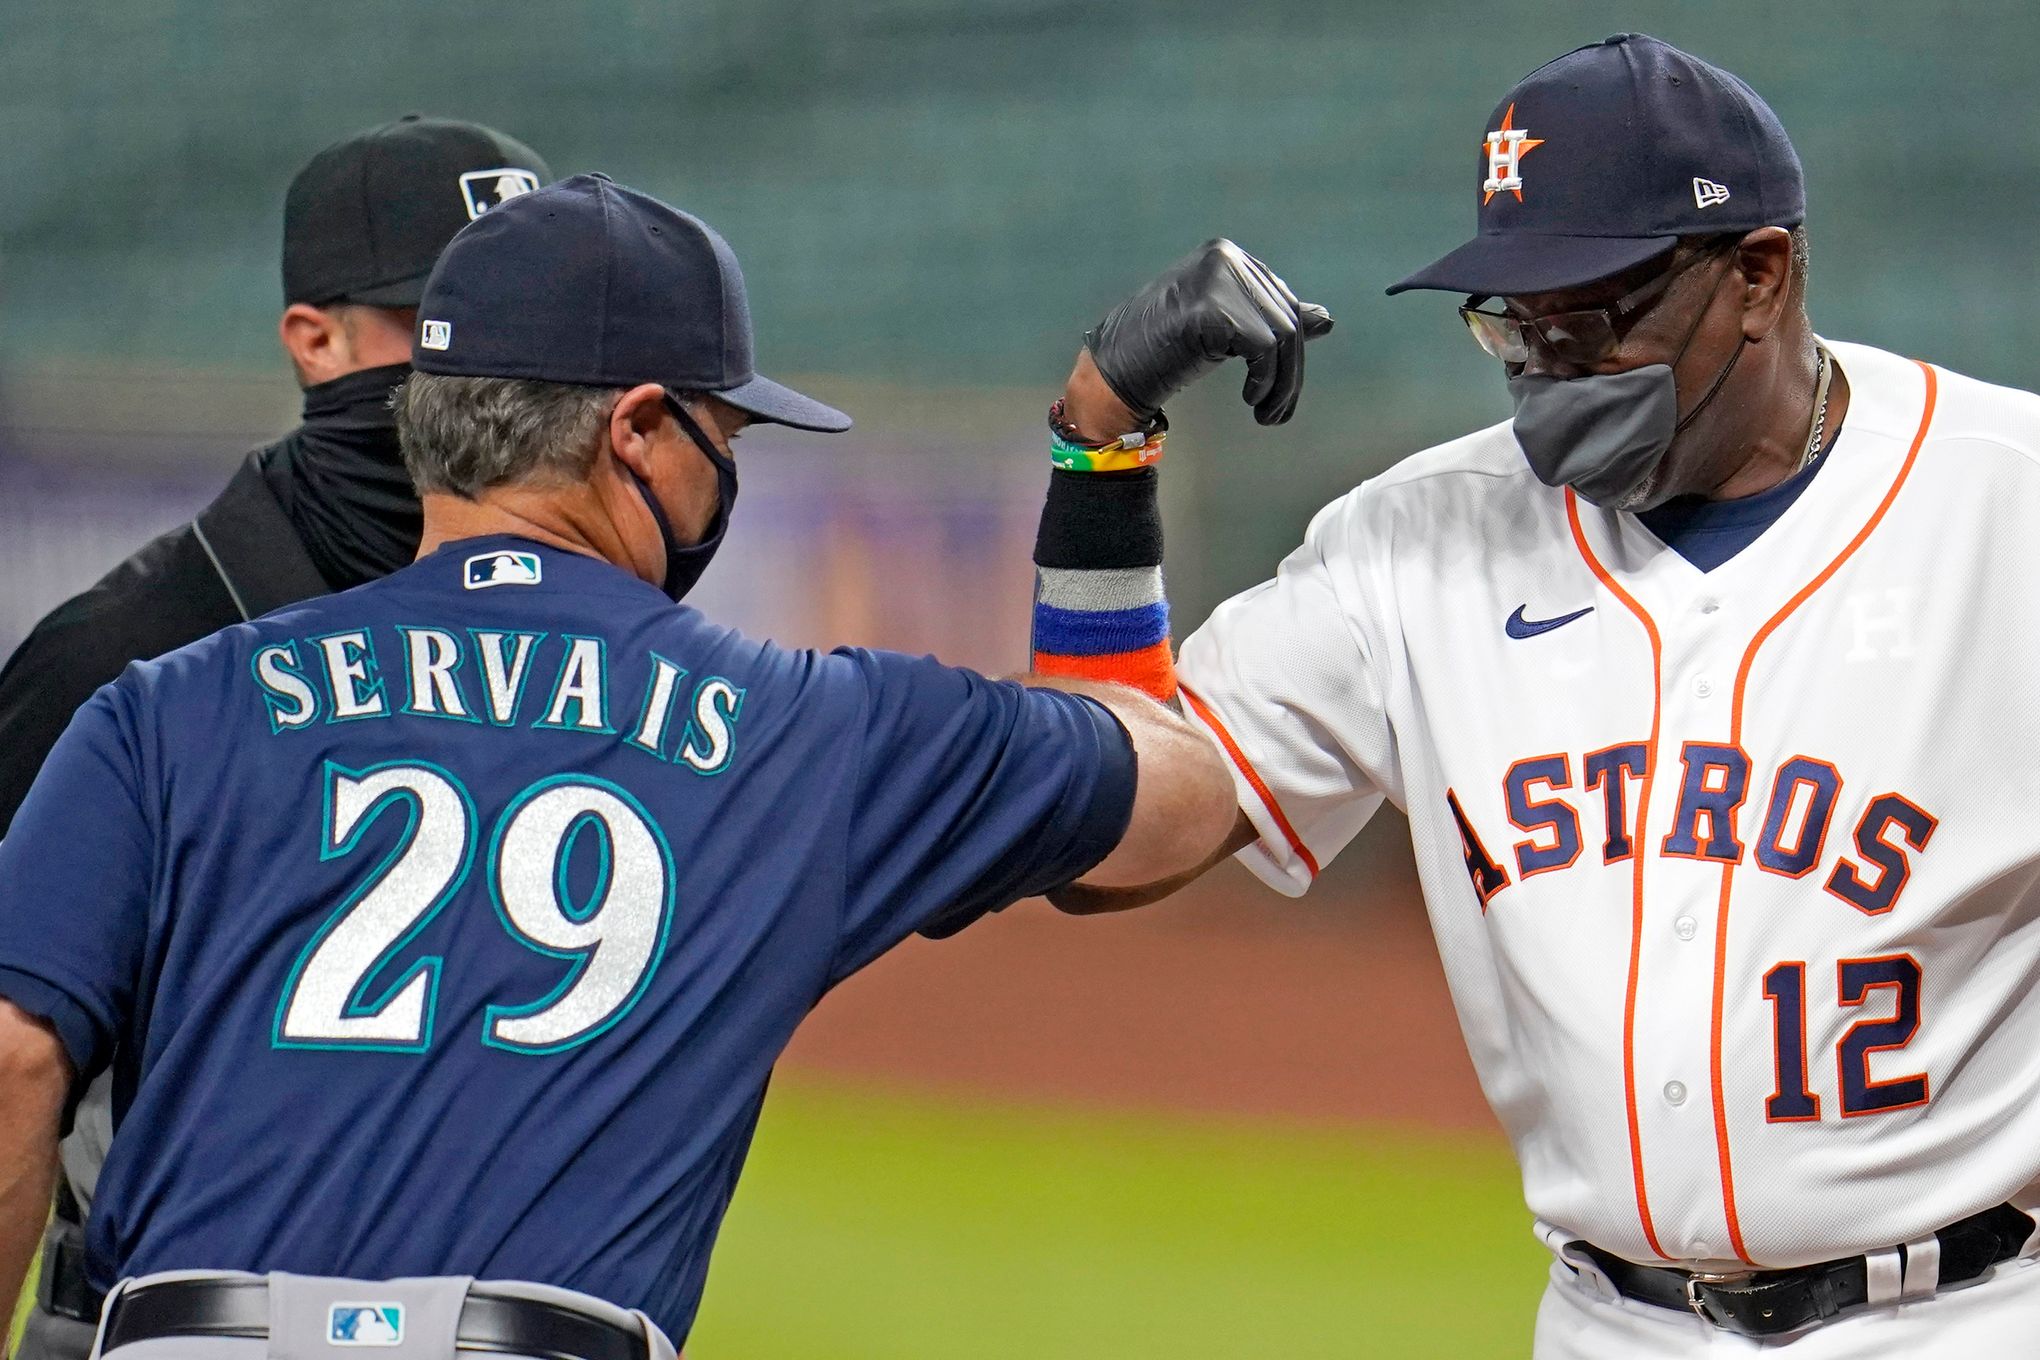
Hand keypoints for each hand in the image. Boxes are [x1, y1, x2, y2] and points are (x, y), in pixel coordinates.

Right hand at [1085, 239, 1333, 426]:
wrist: (1115, 372)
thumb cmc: (1165, 352)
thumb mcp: (1227, 332)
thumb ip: (1270, 321)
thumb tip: (1326, 319)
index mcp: (1228, 256)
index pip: (1282, 303)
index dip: (1289, 354)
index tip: (1279, 392)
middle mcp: (1226, 257)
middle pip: (1287, 320)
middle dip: (1289, 375)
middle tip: (1276, 414)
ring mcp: (1218, 277)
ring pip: (1283, 336)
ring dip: (1281, 385)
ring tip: (1267, 414)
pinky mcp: (1213, 306)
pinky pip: (1265, 347)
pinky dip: (1266, 380)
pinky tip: (1252, 399)